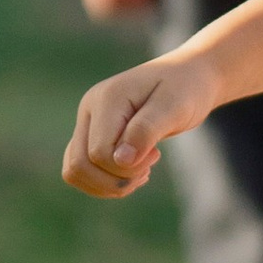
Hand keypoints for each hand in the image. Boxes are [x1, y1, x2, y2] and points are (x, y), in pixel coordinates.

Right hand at [62, 51, 217, 199]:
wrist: (187, 77)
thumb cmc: (185, 90)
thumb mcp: (175, 107)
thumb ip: (147, 130)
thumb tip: (121, 160)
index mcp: (106, 98)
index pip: (99, 152)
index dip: (128, 167)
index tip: (157, 154)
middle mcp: (89, 109)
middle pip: (79, 164)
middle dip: (116, 180)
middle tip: (148, 168)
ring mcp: (87, 122)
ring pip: (75, 170)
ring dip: (110, 185)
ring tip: (141, 172)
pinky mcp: (92, 135)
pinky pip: (82, 170)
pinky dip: (106, 181)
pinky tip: (133, 172)